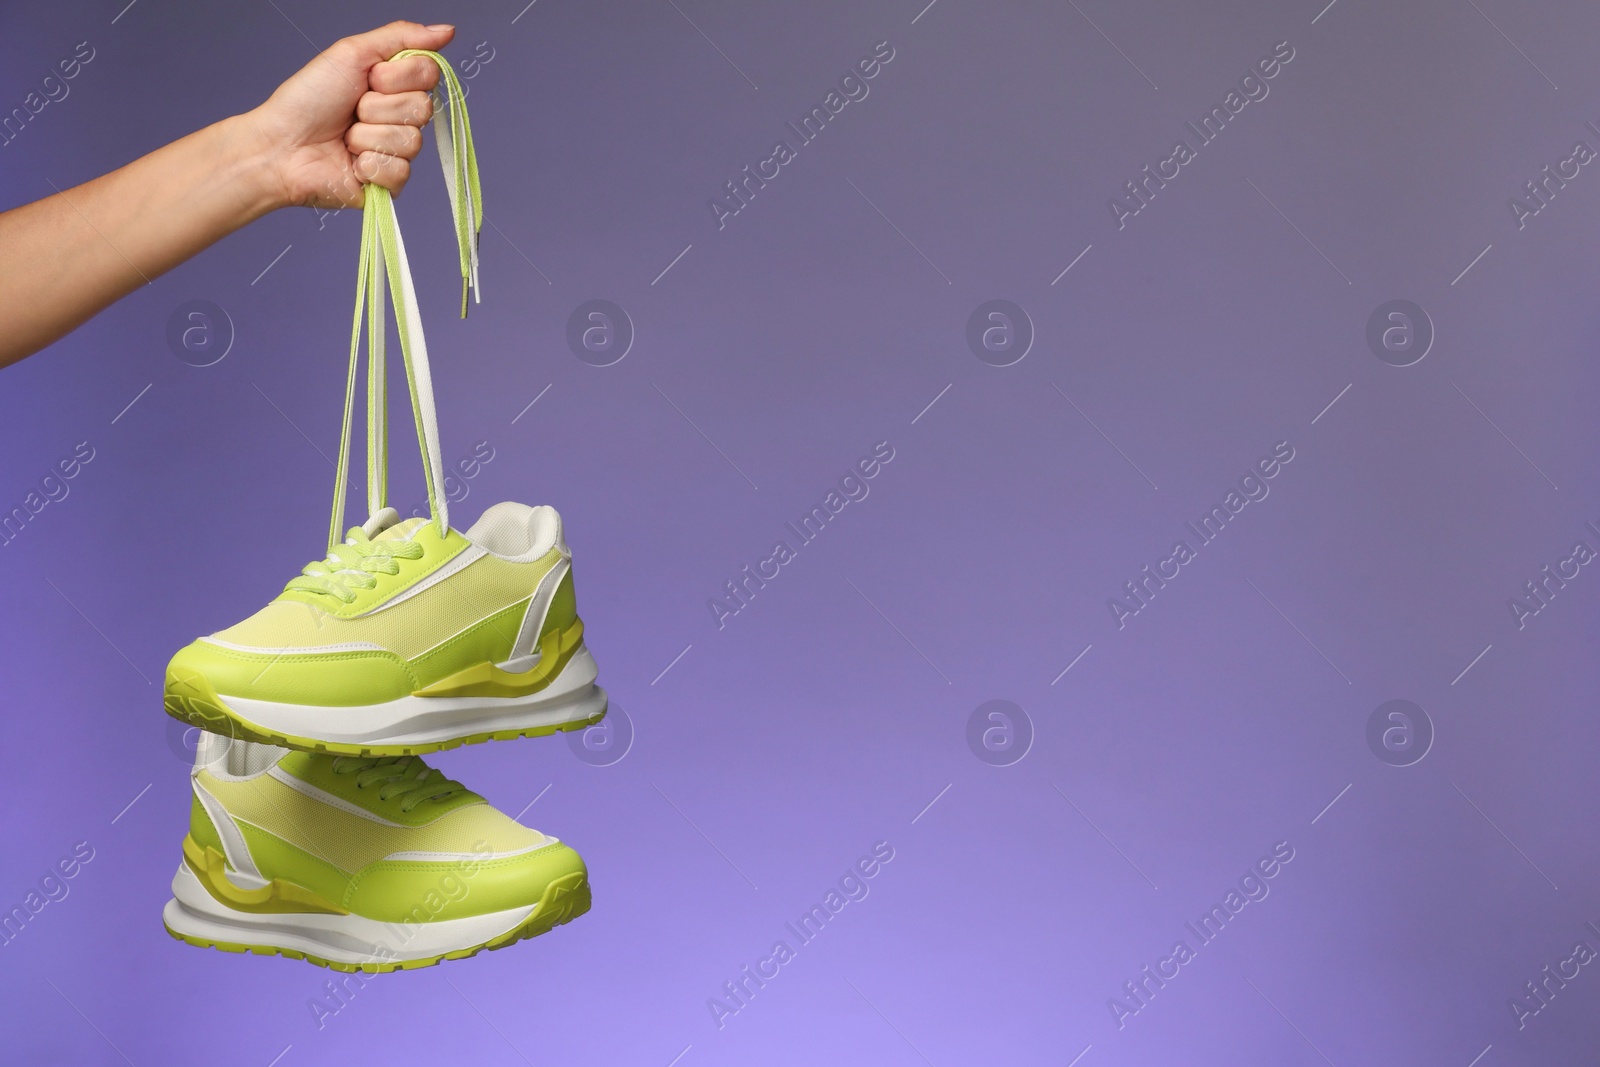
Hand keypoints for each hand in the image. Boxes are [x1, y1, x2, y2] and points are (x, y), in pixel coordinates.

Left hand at [244, 21, 456, 208]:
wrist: (281, 146)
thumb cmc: (309, 99)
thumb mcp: (353, 53)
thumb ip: (402, 37)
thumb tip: (448, 29)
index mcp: (396, 85)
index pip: (429, 74)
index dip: (397, 76)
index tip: (369, 79)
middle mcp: (401, 118)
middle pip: (423, 108)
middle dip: (379, 107)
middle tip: (352, 111)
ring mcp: (397, 151)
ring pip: (412, 142)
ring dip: (369, 136)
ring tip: (346, 139)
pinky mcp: (391, 183)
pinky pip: (401, 171)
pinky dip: (370, 164)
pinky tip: (351, 163)